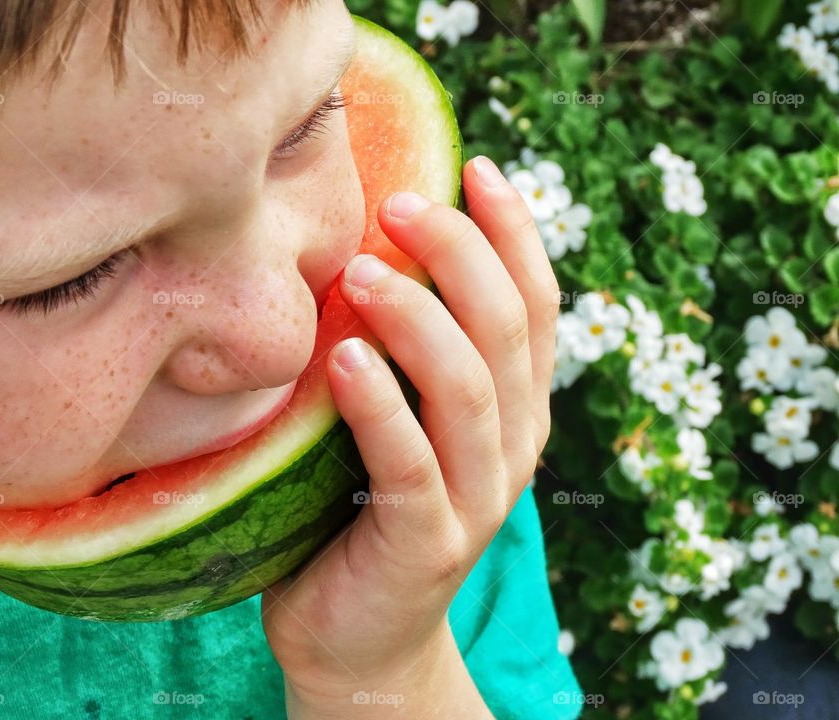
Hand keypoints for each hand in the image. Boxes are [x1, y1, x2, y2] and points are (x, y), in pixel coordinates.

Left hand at [260, 156, 560, 715]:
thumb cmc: (365, 507)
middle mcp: (513, 446)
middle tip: (399, 204)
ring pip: (468, 390)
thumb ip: (409, 353)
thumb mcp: (403, 419)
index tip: (478, 167)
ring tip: (361, 273)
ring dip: (418, 320)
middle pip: (506, 331)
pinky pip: (410, 466)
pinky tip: (342, 362)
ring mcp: (477, 499)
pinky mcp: (427, 544)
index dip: (516, 232)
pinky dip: (381, 408)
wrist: (360, 634)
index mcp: (515, 407)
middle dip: (460, 255)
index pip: (536, 304)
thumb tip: (374, 247)